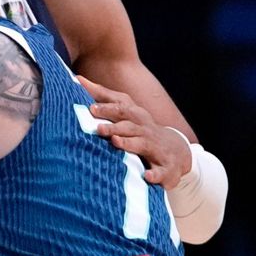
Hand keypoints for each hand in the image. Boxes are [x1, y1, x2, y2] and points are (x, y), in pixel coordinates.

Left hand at [78, 75, 192, 188]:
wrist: (177, 151)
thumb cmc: (142, 129)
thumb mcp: (126, 112)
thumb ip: (104, 96)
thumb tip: (78, 79)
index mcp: (136, 117)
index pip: (122, 108)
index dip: (107, 108)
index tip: (91, 108)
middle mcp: (146, 130)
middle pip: (129, 125)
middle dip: (114, 126)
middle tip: (98, 128)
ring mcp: (156, 148)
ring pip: (142, 144)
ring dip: (128, 143)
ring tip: (116, 142)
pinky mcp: (165, 168)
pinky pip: (160, 171)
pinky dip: (154, 174)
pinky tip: (146, 176)